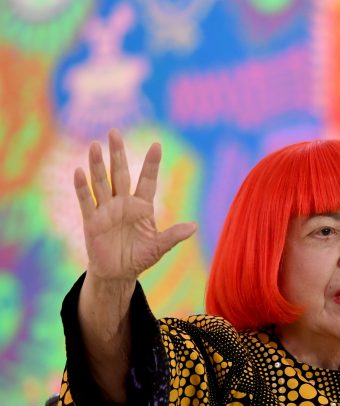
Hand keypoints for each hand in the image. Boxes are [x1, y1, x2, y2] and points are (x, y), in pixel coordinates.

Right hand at [75, 128, 195, 282]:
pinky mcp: (91, 221)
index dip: (151, 164)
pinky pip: (86, 201)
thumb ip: (174, 236)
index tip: (157, 145)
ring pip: (101, 183)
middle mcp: (122, 203)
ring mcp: (106, 210)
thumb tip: (194, 226)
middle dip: (117, 154)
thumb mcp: (159, 247)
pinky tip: (80, 172)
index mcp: (141, 207)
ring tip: (94, 145)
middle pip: (119, 174)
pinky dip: (82, 187)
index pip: (147, 180)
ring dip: (97, 165)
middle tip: (114, 132)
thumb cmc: (139, 258)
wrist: (117, 273)